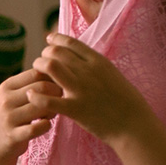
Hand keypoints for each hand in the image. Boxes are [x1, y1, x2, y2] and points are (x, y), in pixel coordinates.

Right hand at [0, 69, 61, 161]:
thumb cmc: (12, 117)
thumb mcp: (13, 97)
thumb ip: (30, 84)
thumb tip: (56, 71)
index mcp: (6, 86)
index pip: (36, 73)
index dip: (52, 79)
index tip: (56, 89)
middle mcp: (5, 100)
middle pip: (42, 87)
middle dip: (56, 94)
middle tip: (58, 102)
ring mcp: (8, 118)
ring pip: (42, 106)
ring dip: (53, 110)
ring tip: (51, 114)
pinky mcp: (12, 136)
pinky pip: (37, 128)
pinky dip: (46, 126)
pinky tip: (45, 125)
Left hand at [31, 33, 151, 145]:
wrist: (134, 124)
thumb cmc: (125, 101)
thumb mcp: (112, 74)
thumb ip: (95, 65)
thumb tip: (80, 57)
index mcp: (98, 61)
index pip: (70, 42)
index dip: (56, 40)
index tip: (49, 42)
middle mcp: (88, 71)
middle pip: (56, 52)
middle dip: (44, 55)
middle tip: (42, 63)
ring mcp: (81, 89)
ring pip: (50, 67)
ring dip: (38, 69)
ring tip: (37, 76)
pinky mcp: (75, 108)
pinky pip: (48, 99)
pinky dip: (36, 96)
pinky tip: (31, 95)